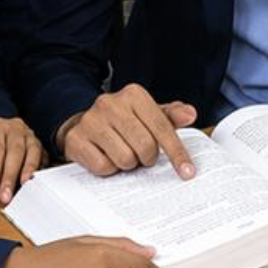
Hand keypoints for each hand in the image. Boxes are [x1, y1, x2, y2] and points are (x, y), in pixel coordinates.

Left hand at [0, 116, 43, 202]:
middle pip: (15, 150)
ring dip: (28, 171)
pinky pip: (44, 157)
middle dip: (10, 175)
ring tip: (23, 188)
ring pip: (33, 151)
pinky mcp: (40, 148)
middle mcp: (14, 127)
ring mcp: (30, 136)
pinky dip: (39, 170)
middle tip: (6, 196)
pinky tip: (34, 184)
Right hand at [59, 85, 197, 178]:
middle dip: (147, 158)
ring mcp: (91, 121)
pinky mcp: (76, 139)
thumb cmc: (122, 121)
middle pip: (145, 147)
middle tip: (142, 154)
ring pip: (125, 159)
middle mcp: (111, 103)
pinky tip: (105, 156)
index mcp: (134, 95)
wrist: (82, 123)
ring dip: (127, 164)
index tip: (187, 172)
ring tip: (122, 153)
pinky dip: (108, 168)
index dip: (177, 153)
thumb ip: (170, 116)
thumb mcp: (148, 114)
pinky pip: (103, 167)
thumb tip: (190, 114)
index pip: (163, 128)